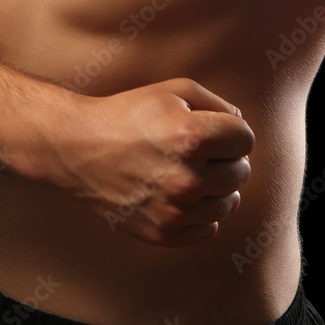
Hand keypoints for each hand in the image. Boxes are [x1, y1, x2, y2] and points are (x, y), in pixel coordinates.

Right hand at [52, 78, 253, 247]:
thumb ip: (218, 104)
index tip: (207, 127)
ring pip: (229, 202)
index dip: (229, 130)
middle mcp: (188, 179)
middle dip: (223, 157)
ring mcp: (176, 210)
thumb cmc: (128, 113)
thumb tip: (241, 127)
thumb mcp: (173, 91)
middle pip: (241, 172)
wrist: (78, 147)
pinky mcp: (164, 233)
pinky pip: (209, 229)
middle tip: (191, 148)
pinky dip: (200, 213)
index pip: (246, 139)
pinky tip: (177, 193)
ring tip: (184, 169)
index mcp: (193, 137)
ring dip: (214, 186)